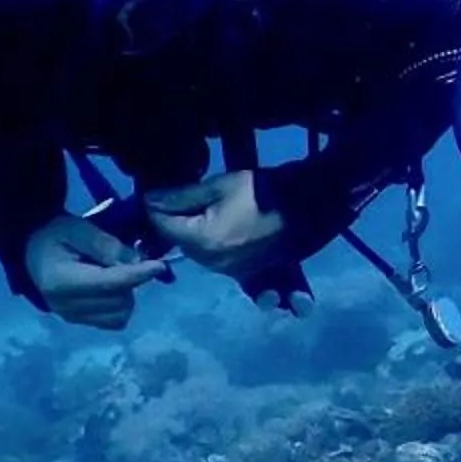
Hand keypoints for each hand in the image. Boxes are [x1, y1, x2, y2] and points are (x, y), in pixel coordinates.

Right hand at [24, 216, 169, 330]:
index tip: (159, 266)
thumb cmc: (56, 234)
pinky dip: (119, 306)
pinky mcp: (78, 323)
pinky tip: (111, 289)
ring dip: (126, 295)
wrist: (33, 250)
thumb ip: (107, 245)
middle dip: (130, 282)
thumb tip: (137, 262)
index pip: (109, 283)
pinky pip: (113, 322)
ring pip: (119, 315)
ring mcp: (71, 318)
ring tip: (114, 274)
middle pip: (117, 302)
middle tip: (123, 261)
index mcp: (61, 281)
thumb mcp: (78, 229)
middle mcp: (65, 306)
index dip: (137, 275)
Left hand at [143, 172, 289, 276]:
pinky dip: (217, 249)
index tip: (157, 191)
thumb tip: (150, 200)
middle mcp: (213, 264)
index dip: (155, 207)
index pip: (163, 227)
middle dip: (175, 221)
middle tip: (179, 196)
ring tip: (204, 210)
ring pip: (199, 253)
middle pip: (180, 242)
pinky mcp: (249, 275)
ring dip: (195, 234)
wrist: (310, 206)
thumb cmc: (263, 191)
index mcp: (203, 242)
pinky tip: (222, 234)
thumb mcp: (219, 186)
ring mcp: (232, 273)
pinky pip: (223, 264)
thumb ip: (181, 196)